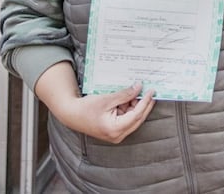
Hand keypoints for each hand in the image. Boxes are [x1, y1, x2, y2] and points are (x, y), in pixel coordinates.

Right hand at [35, 63, 155, 143]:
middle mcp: (118, 135)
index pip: (136, 115)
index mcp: (115, 129)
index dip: (145, 102)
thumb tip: (139, 88)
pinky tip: (129, 97)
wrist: (71, 115)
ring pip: (132, 118)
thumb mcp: (107, 99)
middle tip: (150, 91)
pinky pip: (126, 118)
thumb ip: (124, 94)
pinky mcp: (114, 130)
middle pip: (137, 118)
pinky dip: (128, 108)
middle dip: (144, 104)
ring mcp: (116, 134)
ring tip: (137, 90)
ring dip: (135, 105)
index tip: (151, 91)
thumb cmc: (86, 108)